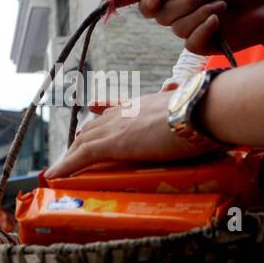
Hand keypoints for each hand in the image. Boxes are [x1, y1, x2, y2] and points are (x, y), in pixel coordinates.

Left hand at [43, 91, 206, 179]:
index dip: (101, 122)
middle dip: (82, 141)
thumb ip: (181, 99)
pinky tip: (55, 176)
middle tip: (72, 156)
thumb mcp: (191, 104)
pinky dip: (66, 166)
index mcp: (145, 104)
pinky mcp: (114, 143)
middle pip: (95, 127)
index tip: (92, 127)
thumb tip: (180, 86)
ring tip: (60, 169)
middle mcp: (127, 111)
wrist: (205, 109)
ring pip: (84, 140)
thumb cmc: (208, 110)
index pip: (115, 112)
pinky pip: (82, 155)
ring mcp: (119, 126)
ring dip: (71, 155)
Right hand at [139, 0, 263, 54]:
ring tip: (222, 6)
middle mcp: (184, 14)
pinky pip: (190, 43)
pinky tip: (218, 22)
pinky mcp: (206, 46)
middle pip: (162, 16)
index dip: (148, 2)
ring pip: (177, 29)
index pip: (153, 3)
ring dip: (198, 14)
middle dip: (183, 3)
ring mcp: (194, 31)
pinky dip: (202, 29)